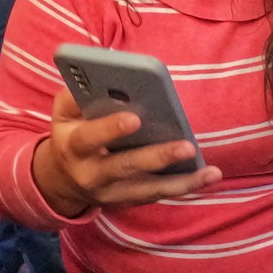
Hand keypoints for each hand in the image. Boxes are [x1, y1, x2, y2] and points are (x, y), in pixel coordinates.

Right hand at [32, 89, 221, 216]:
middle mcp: (91, 175)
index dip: (110, 129)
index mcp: (73, 147)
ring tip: (211, 172)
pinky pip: (158, 196)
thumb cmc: (71, 132)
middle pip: (125, 168)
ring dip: (181, 183)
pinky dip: (185, 187)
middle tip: (186, 146)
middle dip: (156, 157)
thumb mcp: (63, 112)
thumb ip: (76, 93)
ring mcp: (111, 193)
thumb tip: (104, 71)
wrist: (61, 180)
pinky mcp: (128, 201)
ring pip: (148, 190)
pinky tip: (209, 177)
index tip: (135, 117)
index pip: (90, 138)